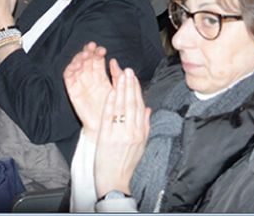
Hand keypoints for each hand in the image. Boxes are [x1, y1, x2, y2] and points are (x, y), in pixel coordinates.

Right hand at [64, 42, 112, 137]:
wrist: (105, 126)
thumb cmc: (113, 109)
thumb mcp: (118, 89)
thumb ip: (117, 75)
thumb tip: (114, 61)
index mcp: (101, 77)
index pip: (97, 60)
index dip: (98, 53)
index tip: (103, 50)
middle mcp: (90, 79)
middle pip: (86, 60)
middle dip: (88, 52)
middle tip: (92, 47)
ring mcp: (81, 84)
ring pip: (77, 65)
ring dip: (79, 58)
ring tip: (85, 55)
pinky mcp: (72, 91)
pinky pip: (68, 77)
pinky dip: (70, 69)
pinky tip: (76, 65)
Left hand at [94, 65, 150, 198]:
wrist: (115, 182)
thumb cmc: (127, 165)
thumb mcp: (142, 145)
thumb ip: (145, 126)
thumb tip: (147, 109)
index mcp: (140, 133)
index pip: (139, 106)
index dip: (137, 90)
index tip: (135, 77)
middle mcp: (132, 132)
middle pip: (131, 103)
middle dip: (130, 85)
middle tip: (128, 70)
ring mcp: (119, 134)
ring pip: (121, 107)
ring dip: (121, 90)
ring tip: (120, 75)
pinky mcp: (106, 138)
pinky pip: (109, 117)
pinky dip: (110, 103)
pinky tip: (111, 92)